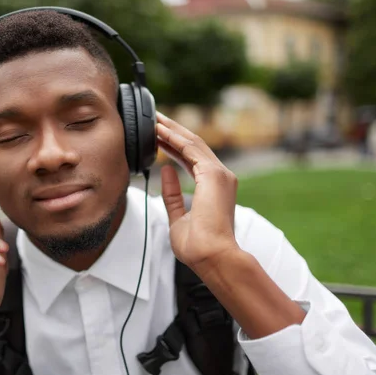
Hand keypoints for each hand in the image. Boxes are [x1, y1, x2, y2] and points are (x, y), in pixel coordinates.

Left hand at [156, 112, 240, 275]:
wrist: (211, 255)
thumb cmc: (197, 245)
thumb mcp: (178, 216)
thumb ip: (172, 193)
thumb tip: (165, 171)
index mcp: (214, 187)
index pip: (191, 159)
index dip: (174, 146)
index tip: (158, 137)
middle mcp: (220, 176)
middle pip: (193, 146)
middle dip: (172, 132)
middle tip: (155, 119)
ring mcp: (219, 174)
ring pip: (192, 143)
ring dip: (172, 130)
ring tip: (154, 120)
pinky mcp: (213, 174)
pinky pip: (191, 149)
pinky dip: (175, 138)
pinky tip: (161, 131)